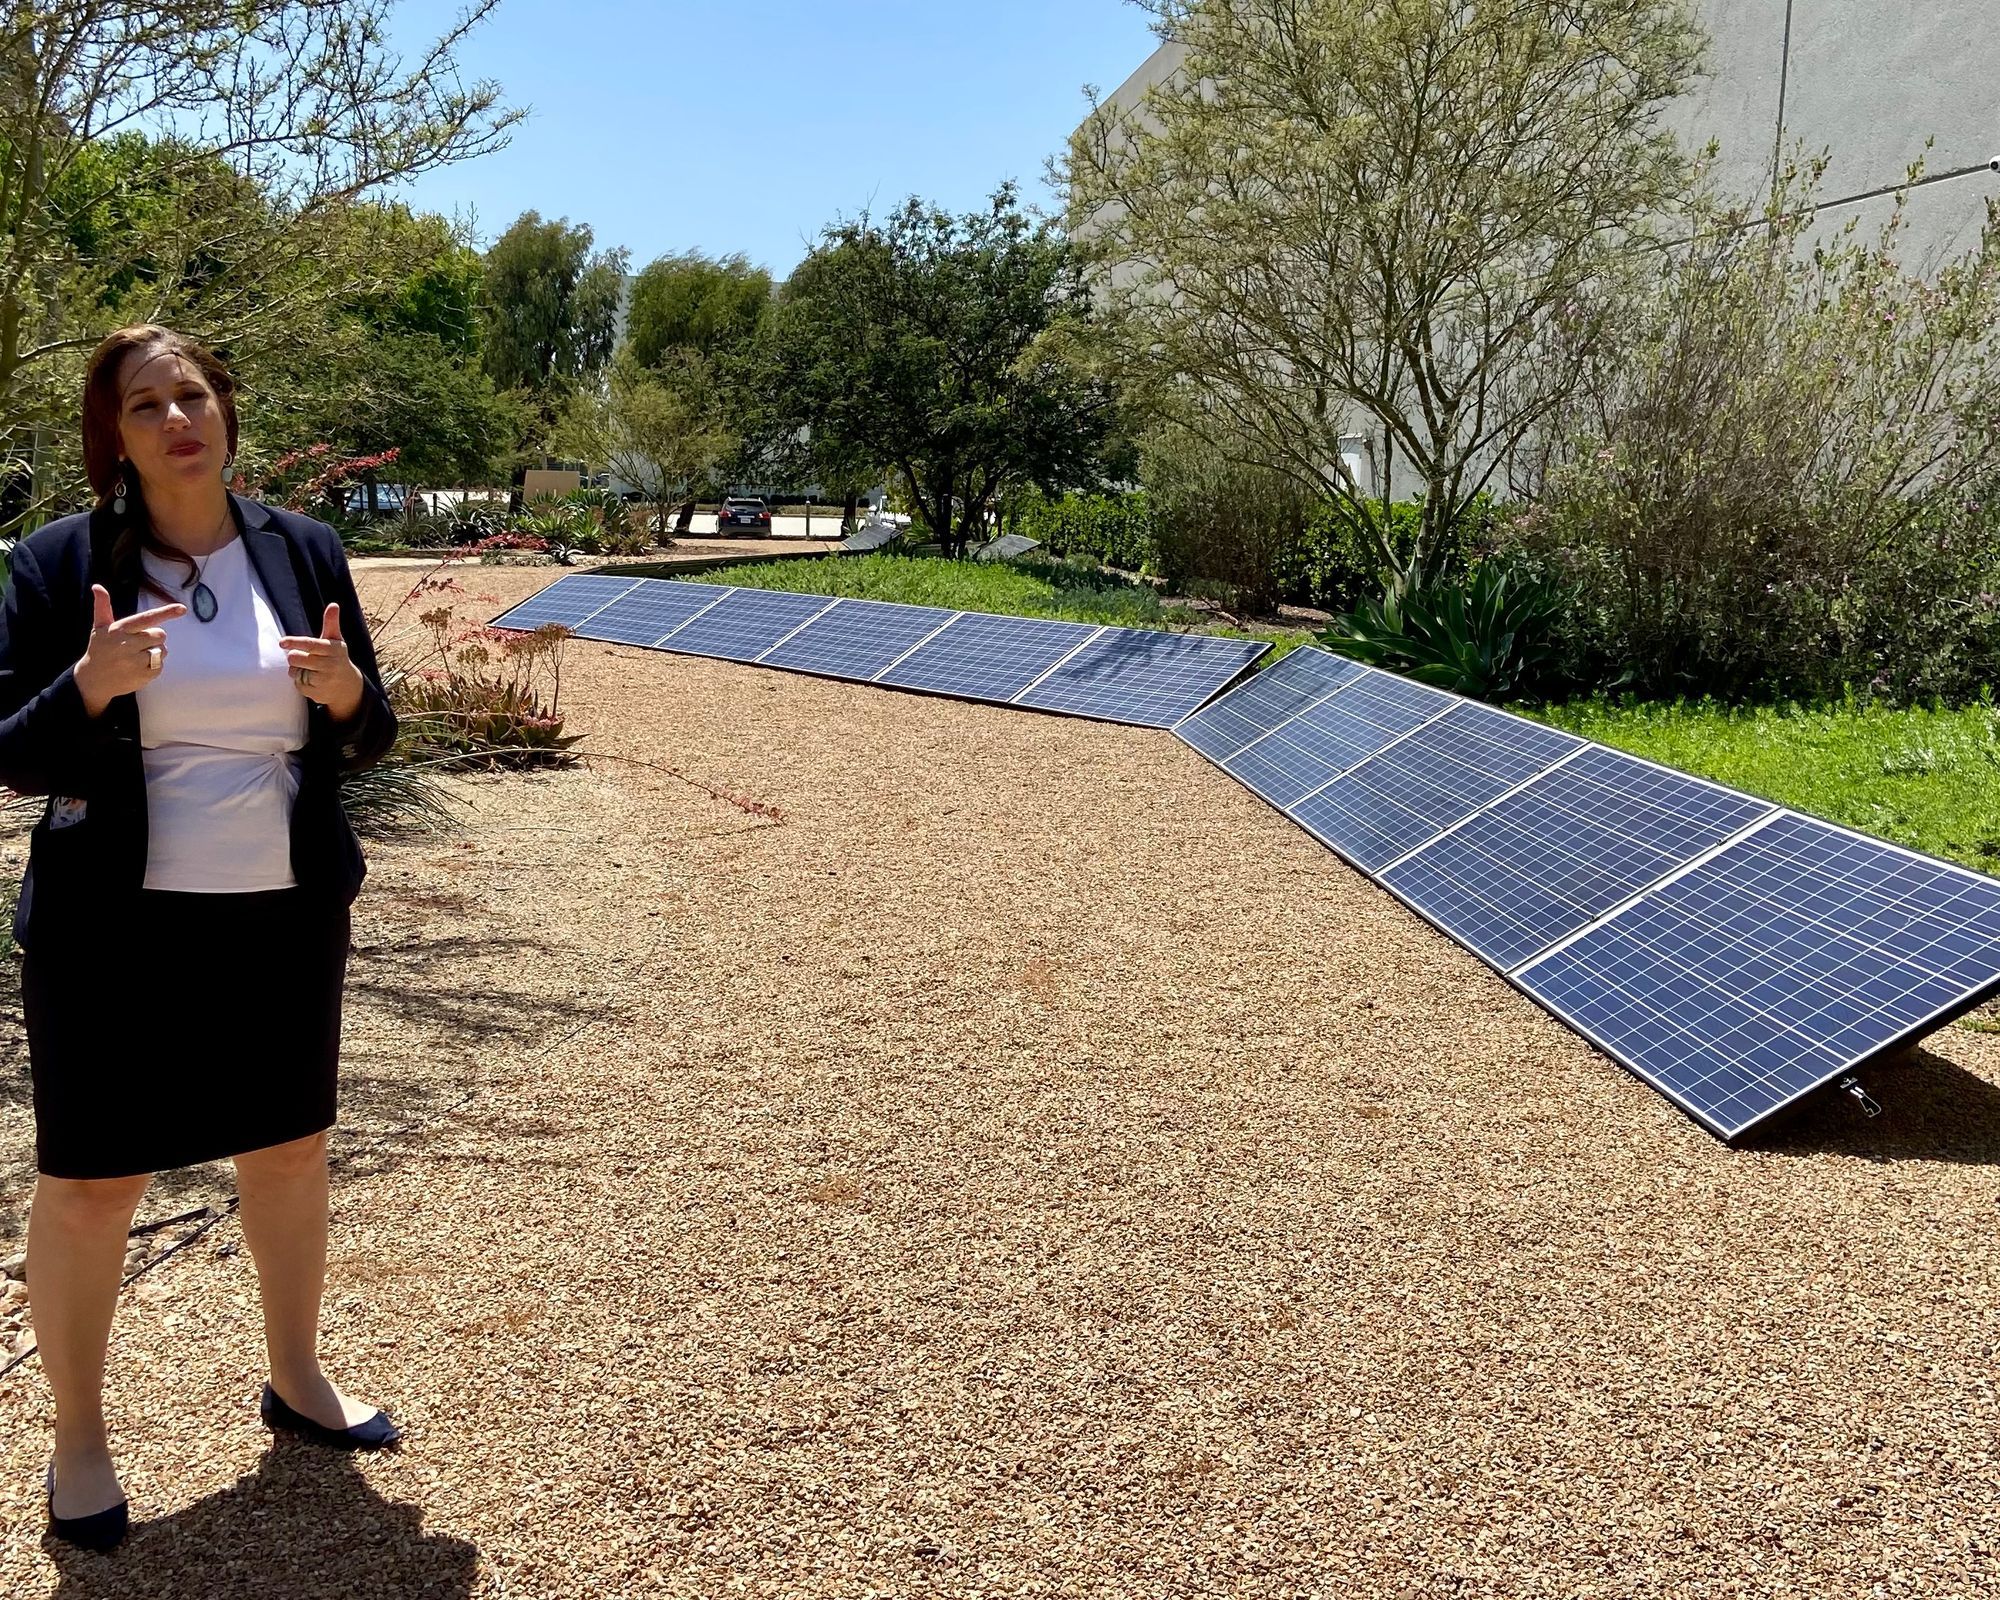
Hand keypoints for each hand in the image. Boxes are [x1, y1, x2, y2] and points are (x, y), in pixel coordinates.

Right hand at [74, 585, 185, 716]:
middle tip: (138, 643)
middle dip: (154, 637)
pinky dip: (154, 665)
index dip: (165, 613)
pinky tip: (138, 667)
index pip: (146, 618)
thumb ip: (103, 607)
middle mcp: (127, 645)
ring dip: (155, 651)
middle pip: (160, 634)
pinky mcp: (143, 675)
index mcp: (119, 630)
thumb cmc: (100, 649)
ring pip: (162, 650)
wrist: (93, 680)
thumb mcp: (99, 627)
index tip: (182, 609)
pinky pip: (160, 665)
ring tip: (136, 656)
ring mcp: (135, 661)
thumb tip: (97, 586)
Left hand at [280, 603, 365, 722]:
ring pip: (295, 672)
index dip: (295, 642)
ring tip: (310, 670)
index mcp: (333, 649)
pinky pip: (298, 684)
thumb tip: (334, 604)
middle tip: (302, 658)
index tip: (282, 642)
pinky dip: (301, 682)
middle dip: (294, 657)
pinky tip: (312, 682)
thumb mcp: (336, 641)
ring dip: (298, 670)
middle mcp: (330, 665)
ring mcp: (324, 680)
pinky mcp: (317, 693)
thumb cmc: (337, 658)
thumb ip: (331, 623)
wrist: (349, 687)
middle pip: (296, 658)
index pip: (310, 644)